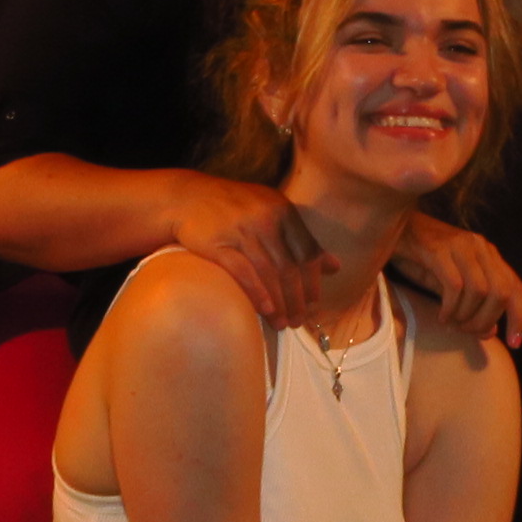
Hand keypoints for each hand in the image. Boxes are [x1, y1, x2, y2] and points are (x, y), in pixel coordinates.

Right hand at [166, 174, 332, 327]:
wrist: (187, 197)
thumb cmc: (234, 208)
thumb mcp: (271, 212)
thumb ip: (301, 238)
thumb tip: (334, 267)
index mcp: (283, 210)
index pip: (308, 252)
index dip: (313, 282)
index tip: (314, 304)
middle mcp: (266, 219)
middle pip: (291, 266)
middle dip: (298, 299)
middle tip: (300, 321)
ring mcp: (242, 231)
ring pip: (270, 273)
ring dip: (281, 303)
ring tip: (284, 324)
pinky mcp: (218, 243)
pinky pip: (244, 273)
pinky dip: (258, 294)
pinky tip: (266, 311)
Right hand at [392, 212, 521, 347]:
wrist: (392, 229)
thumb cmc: (422, 259)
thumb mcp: (451, 285)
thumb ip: (472, 306)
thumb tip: (490, 332)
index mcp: (489, 254)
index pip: (516, 287)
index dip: (519, 317)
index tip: (515, 343)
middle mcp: (480, 246)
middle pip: (501, 292)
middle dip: (486, 320)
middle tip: (467, 332)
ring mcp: (460, 245)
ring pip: (480, 290)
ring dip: (466, 316)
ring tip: (451, 324)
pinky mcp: (439, 249)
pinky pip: (455, 286)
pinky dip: (450, 308)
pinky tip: (441, 316)